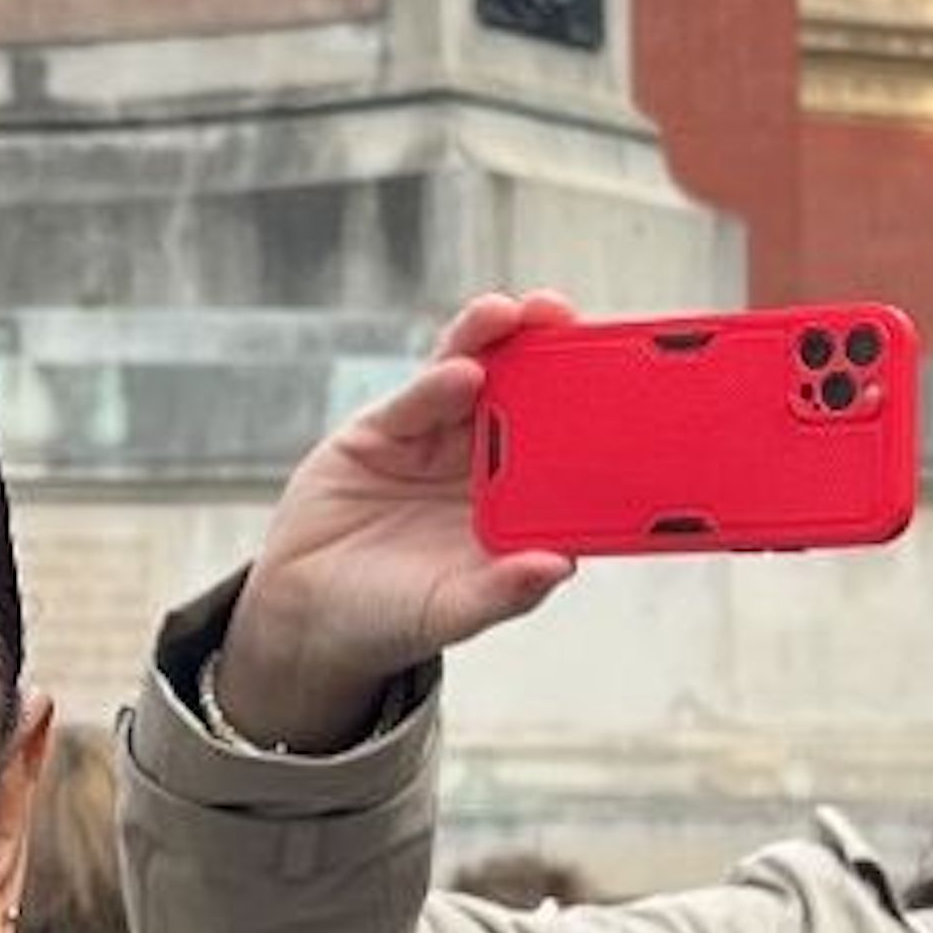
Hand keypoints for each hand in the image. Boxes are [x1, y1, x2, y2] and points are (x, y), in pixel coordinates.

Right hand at [217, 291, 583, 751]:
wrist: (302, 613)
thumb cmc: (388, 618)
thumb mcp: (448, 614)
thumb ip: (502, 593)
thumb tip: (557, 567)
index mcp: (518, 507)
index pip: (571, 450)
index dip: (599, 414)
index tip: (630, 386)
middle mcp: (486, 466)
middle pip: (530, 396)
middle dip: (553, 355)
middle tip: (575, 324)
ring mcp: (438, 443)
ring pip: (478, 378)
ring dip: (498, 342)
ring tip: (517, 314)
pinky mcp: (387, 430)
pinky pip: (418, 398)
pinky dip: (438, 380)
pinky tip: (462, 370)